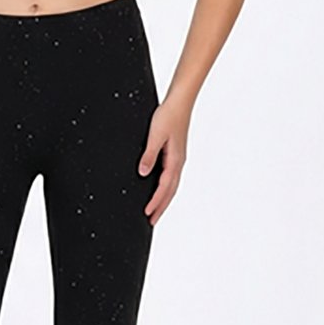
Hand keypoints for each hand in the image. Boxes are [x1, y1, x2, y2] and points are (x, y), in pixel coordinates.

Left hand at [138, 98, 188, 226]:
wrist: (180, 103)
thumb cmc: (168, 116)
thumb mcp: (155, 136)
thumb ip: (149, 155)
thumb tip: (143, 173)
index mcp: (175, 160)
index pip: (164, 187)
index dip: (155, 202)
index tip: (147, 214)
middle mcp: (178, 162)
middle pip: (170, 191)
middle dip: (161, 207)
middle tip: (151, 221)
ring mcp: (178, 159)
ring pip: (171, 185)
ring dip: (163, 199)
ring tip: (155, 211)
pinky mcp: (175, 154)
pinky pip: (171, 177)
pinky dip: (165, 188)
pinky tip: (159, 189)